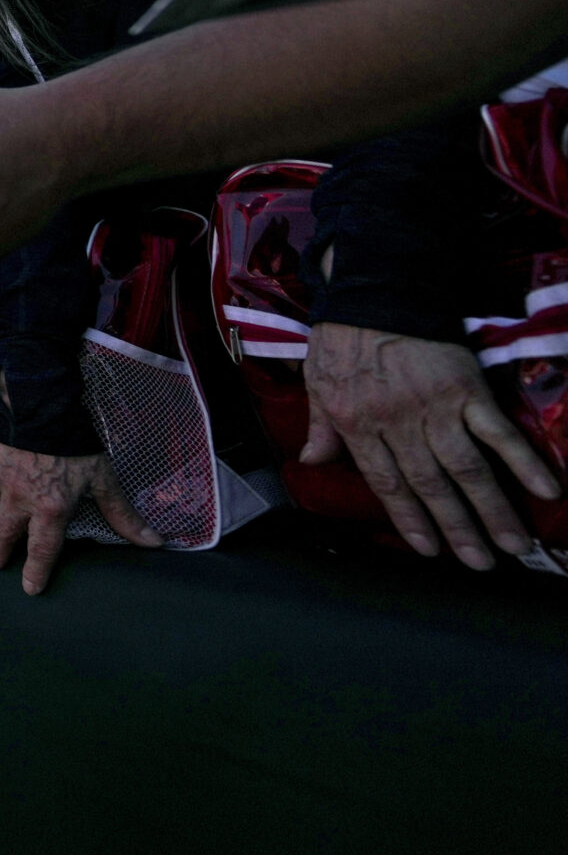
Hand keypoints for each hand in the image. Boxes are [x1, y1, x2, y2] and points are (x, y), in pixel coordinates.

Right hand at [0, 436, 161, 594]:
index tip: (30, 589)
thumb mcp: (102, 478)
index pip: (42, 550)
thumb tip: (155, 542)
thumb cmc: (74, 444)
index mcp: (50, 509)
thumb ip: (122, 513)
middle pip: (5, 534)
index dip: (36, 572)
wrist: (39, 406)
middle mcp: (19, 500)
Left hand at [302, 324, 559, 568]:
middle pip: (430, 485)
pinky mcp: (466, 387)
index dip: (409, 519)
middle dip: (457, 529)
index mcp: (358, 424)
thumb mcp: (317, 382)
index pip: (387, 484)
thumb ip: (320, 427)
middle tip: (480, 564)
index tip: (429, 550)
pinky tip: (545, 490)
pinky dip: (522, 461)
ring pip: (465, 469)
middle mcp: (397, 423)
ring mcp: (434, 407)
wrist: (376, 289)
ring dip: (491, 510)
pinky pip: (498, 431)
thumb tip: (310, 463)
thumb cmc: (344, 337)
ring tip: (512, 545)